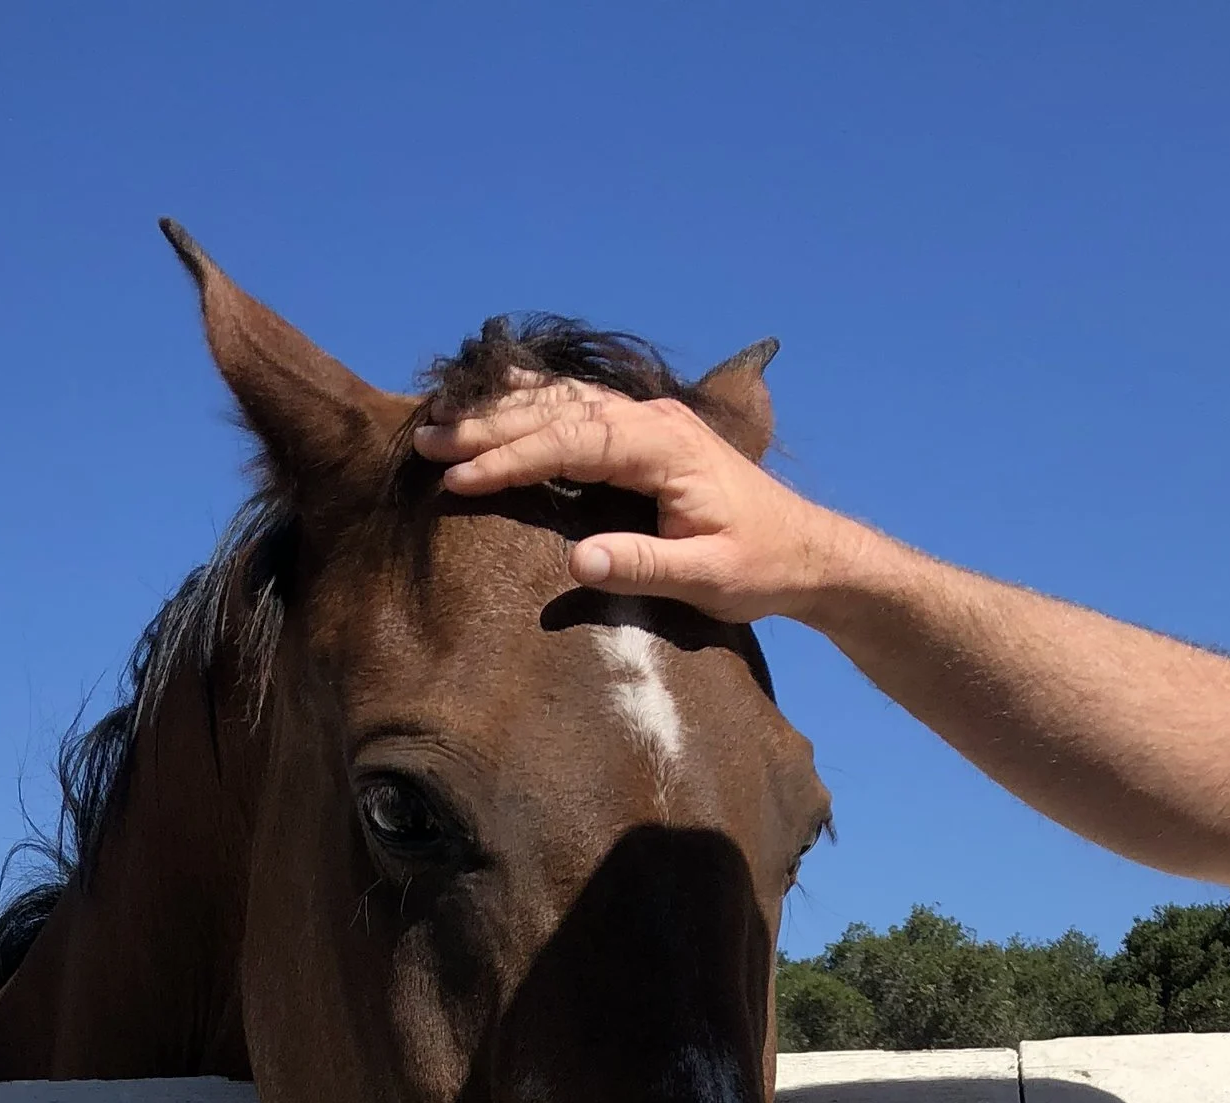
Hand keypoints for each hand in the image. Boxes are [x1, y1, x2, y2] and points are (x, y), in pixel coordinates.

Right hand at [411, 378, 856, 622]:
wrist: (804, 548)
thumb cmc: (757, 566)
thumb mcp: (705, 577)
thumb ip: (641, 566)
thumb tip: (574, 562)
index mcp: (663, 446)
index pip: (571, 442)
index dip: (511, 458)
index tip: (458, 476)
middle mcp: (651, 419)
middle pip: (556, 411)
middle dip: (488, 425)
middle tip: (426, 439)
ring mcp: (648, 420)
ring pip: (562, 402)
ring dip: (501, 411)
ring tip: (442, 421)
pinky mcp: (645, 433)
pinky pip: (577, 408)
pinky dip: (532, 405)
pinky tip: (499, 397)